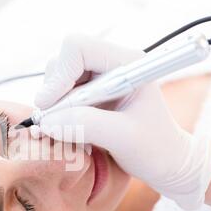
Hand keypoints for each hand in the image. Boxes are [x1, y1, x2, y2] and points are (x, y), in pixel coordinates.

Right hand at [35, 34, 210, 209]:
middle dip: (53, 91)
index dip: (60, 74)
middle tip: (54, 120)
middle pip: (62, 61)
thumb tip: (47, 121)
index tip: (50, 105)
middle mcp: (109, 65)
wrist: (163, 161)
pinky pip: (59, 95)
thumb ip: (87, 125)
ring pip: (56, 78)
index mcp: (126, 63)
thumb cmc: (154, 149)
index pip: (78, 49)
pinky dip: (55, 112)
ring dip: (53, 104)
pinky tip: (68, 129)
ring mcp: (97, 79)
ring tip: (65, 128)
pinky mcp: (88, 95)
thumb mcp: (123, 138)